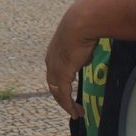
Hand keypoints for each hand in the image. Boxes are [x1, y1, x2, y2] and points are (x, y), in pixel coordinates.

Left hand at [45, 0, 96, 119]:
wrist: (81, 23)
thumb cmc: (83, 28)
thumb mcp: (81, 43)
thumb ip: (81, 54)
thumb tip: (85, 59)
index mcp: (52, 55)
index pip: (54, 74)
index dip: (61, 84)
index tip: (69, 93)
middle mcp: (50, 63)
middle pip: (54, 86)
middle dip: (62, 98)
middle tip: (72, 107)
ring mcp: (55, 69)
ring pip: (58, 93)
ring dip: (67, 105)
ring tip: (76, 113)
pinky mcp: (62, 74)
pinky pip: (64, 95)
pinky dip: (69, 105)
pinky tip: (75, 112)